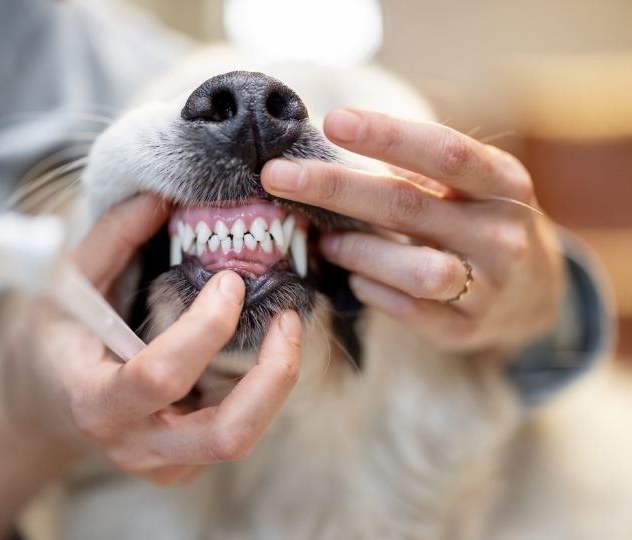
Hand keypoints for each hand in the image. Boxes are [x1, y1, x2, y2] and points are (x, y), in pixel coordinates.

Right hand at [0, 194, 301, 482]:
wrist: (43, 407)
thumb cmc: (53, 342)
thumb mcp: (66, 285)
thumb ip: (111, 239)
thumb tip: (160, 197)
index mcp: (94, 402)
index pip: (159, 376)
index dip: (205, 327)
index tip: (229, 280)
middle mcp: (135, 445)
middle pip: (226, 435)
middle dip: (273, 376)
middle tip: (288, 319)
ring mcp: (164, 464)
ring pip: (242, 438)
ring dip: (276, 383)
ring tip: (285, 328)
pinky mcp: (186, 465)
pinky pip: (236, 432)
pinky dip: (259, 391)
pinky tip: (257, 350)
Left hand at [261, 109, 564, 354]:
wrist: (535, 294)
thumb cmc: (480, 221)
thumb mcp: (468, 186)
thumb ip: (415, 170)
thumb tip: (331, 144)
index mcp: (505, 183)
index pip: (445, 152)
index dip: (388, 135)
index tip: (332, 121)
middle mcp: (503, 234)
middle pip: (409, 206)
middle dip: (335, 188)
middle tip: (276, 176)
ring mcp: (489, 287)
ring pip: (413, 269)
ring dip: (355, 251)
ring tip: (324, 240)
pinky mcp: (466, 329)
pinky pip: (407, 310)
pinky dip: (370, 290)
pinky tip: (354, 277)